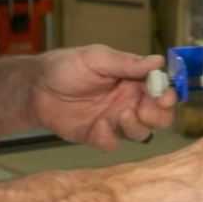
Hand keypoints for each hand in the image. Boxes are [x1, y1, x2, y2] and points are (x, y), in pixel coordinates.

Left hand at [27, 45, 175, 150]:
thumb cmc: (66, 66)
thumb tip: (158, 61)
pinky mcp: (97, 135)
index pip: (162, 90)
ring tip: (121, 115)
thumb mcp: (97, 58)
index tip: (163, 95)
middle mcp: (128, 101)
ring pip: (141, 133)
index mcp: (133, 80)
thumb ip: (127, 63)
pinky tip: (96, 125)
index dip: (168, 94)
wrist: (35, 88)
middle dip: (159, 115)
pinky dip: (109, 137)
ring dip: (137, 126)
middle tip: (144, 109)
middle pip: (159, 116)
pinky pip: (113, 143)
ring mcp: (113, 120)